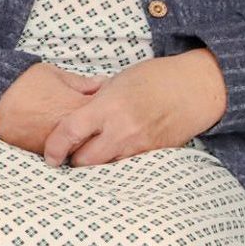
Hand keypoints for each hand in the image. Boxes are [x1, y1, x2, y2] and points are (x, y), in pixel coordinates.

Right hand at [0, 63, 104, 152]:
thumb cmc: (24, 84)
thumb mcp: (54, 75)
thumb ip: (82, 82)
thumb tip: (104, 84)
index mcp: (78, 107)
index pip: (107, 111)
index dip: (113, 106)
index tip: (113, 103)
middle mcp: (72, 129)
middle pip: (101, 134)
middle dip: (104, 129)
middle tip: (104, 121)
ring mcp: (60, 144)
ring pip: (85, 147)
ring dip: (89, 140)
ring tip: (87, 130)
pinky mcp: (46, 152)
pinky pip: (67, 152)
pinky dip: (71, 146)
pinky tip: (70, 138)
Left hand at [41, 50, 226, 166]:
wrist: (195, 88)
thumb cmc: (154, 78)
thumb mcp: (117, 80)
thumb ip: (94, 98)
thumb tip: (73, 108)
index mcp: (108, 106)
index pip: (71, 132)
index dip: (54, 147)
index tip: (49, 155)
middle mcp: (122, 129)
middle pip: (86, 160)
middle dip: (73, 160)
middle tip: (69, 154)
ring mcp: (140, 144)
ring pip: (106, 167)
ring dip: (95, 164)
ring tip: (90, 154)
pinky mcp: (154, 154)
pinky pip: (126, 166)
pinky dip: (115, 163)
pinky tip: (113, 154)